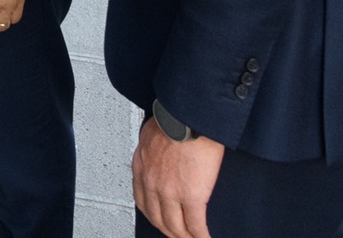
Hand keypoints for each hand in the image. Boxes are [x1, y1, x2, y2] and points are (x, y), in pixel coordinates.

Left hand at [132, 116, 223, 237]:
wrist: (187, 116)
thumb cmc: (174, 117)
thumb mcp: (150, 132)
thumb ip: (151, 147)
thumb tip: (155, 149)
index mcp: (141, 168)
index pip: (143, 201)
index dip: (154, 216)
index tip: (162, 221)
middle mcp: (151, 184)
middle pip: (158, 219)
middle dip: (169, 231)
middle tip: (180, 235)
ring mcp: (170, 193)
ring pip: (176, 226)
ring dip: (185, 237)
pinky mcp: (192, 196)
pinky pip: (196, 225)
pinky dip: (201, 236)